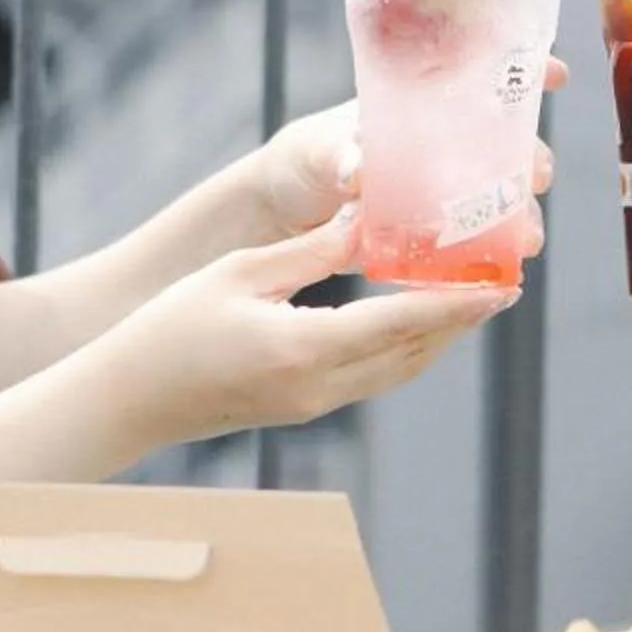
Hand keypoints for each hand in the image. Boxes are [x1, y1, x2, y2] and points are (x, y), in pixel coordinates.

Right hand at [100, 213, 511, 447]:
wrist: (128, 399)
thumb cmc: (170, 326)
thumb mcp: (241, 273)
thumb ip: (310, 252)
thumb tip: (367, 223)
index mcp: (304, 348)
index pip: (401, 324)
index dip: (458, 305)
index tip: (503, 286)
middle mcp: (318, 386)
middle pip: (412, 353)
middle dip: (461, 321)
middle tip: (502, 281)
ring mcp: (312, 405)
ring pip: (396, 372)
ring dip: (437, 338)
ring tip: (471, 300)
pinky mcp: (302, 408)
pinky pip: (371, 379)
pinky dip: (403, 350)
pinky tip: (413, 324)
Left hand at [238, 64, 565, 254]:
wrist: (287, 212)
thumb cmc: (306, 159)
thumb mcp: (317, 149)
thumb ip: (337, 156)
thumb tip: (357, 170)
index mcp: (424, 105)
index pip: (486, 77)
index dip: (526, 70)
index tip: (556, 73)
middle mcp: (447, 144)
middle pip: (509, 143)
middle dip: (533, 157)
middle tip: (537, 176)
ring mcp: (447, 190)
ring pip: (502, 197)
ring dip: (522, 215)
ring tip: (527, 240)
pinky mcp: (439, 233)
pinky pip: (477, 241)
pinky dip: (495, 254)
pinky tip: (505, 270)